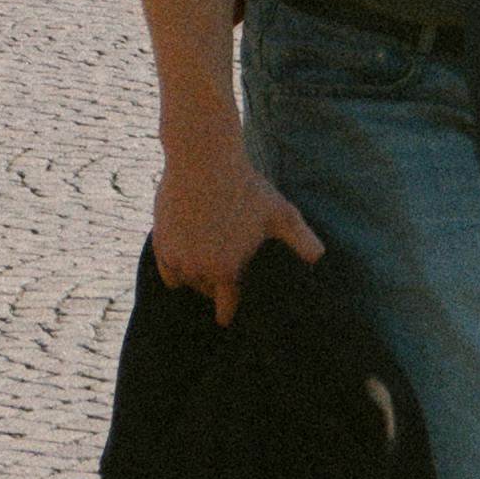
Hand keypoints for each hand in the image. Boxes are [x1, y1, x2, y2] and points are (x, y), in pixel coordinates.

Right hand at [149, 117, 319, 322]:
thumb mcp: (280, 213)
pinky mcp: (160, 242)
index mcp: (226, 269)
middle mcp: (197, 269)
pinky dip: (175, 268)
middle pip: (205, 290)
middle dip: (214, 285)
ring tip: (204, 265)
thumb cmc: (245, 185)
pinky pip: (168, 270)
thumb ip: (301, 239)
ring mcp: (176, 256)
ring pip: (185, 280)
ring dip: (194, 276)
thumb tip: (319, 258)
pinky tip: (183, 260)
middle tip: (221, 276)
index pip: (225, 306)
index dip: (227, 312)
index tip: (224, 320)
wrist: (202, 158)